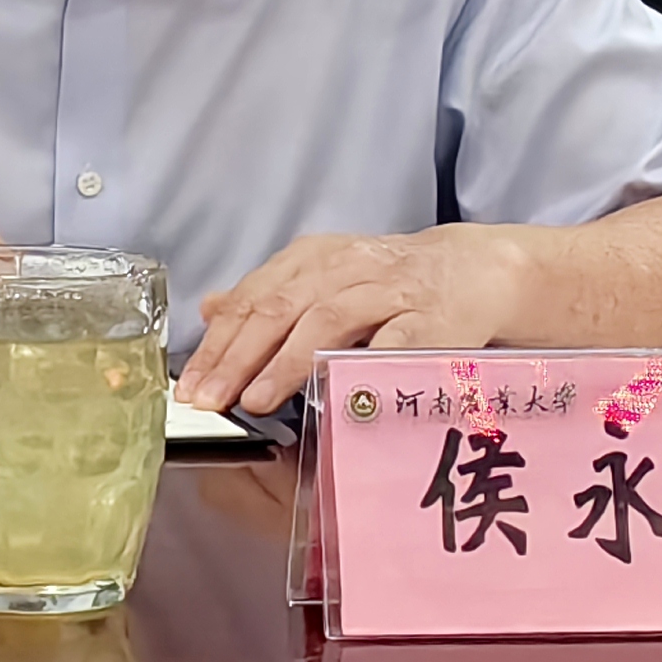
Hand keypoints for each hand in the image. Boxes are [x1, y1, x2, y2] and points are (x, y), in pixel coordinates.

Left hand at [179, 226, 535, 417]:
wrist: (471, 270)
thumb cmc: (389, 284)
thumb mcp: (323, 277)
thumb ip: (268, 295)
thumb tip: (210, 310)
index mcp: (313, 259)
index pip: (253, 299)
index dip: (218, 343)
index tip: (190, 385)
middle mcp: (345, 269)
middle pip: (280, 308)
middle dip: (239, 357)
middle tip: (209, 399)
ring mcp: (388, 292)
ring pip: (328, 321)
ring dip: (287, 362)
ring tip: (256, 401)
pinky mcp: (429, 320)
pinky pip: (391, 343)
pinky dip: (363, 366)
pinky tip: (336, 395)